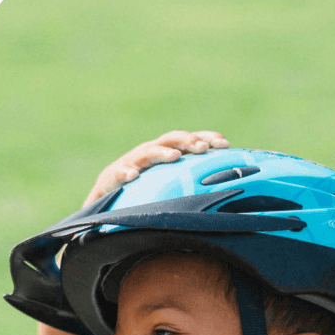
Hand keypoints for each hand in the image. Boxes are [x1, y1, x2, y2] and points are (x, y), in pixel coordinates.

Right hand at [82, 130, 229, 205]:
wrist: (108, 195)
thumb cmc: (146, 189)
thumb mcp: (170, 183)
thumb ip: (192, 181)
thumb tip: (226, 189)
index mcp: (168, 153)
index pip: (190, 140)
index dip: (207, 138)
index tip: (225, 144)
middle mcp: (152, 152)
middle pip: (172, 139)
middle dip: (188, 141)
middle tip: (203, 148)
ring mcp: (132, 162)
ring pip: (148, 152)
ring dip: (162, 152)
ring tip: (175, 156)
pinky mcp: (114, 176)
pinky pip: (120, 172)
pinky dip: (126, 172)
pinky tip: (134, 176)